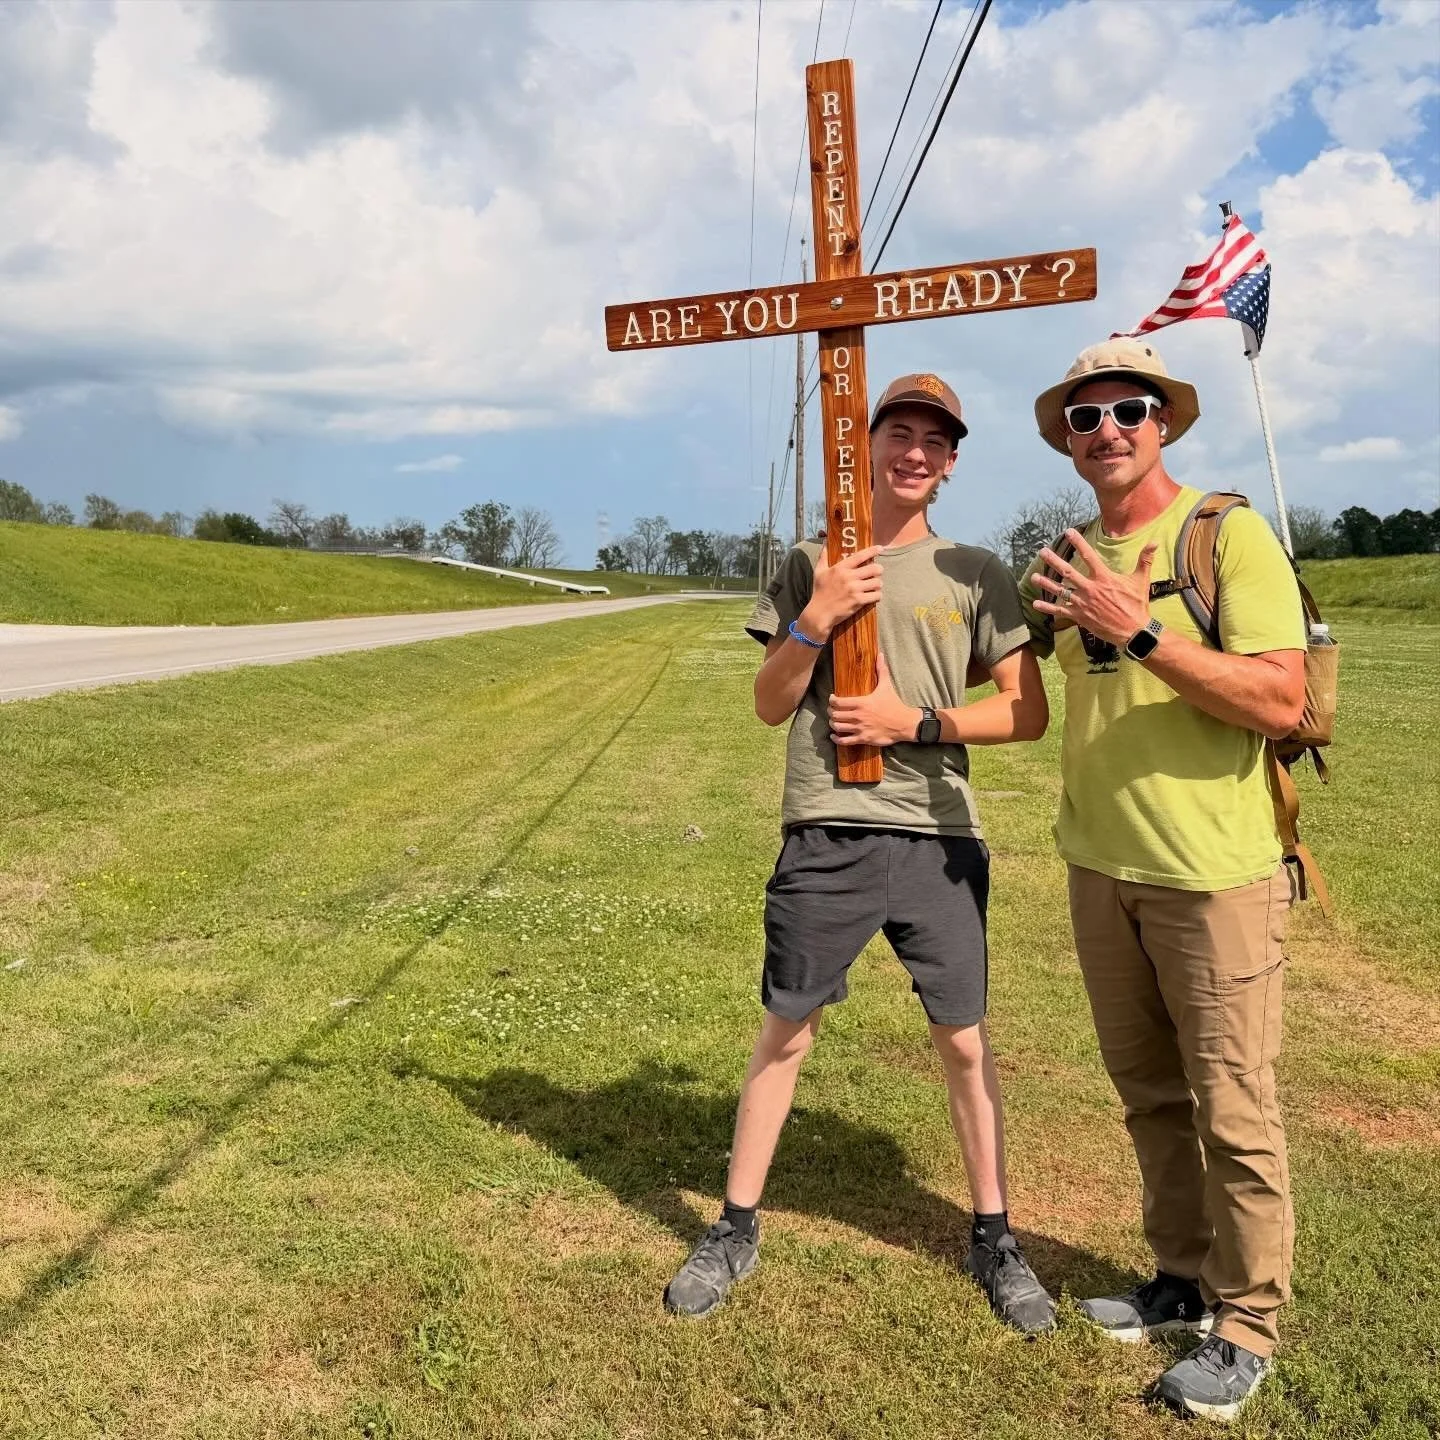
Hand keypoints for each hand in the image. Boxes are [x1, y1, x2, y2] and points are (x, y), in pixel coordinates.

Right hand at [801, 544, 882, 639]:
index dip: (872, 551)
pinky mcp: (858, 601)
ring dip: (878, 584)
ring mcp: (854, 589)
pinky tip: (874, 596)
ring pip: (877, 582)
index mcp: (840, 568)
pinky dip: (877, 596)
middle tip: (877, 572)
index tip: (881, 548)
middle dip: (879, 570)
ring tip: (875, 585)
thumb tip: (825, 541)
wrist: (819, 613)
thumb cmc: (819, 592)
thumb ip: (823, 556)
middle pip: (874, 569)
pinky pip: (876, 595)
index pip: (860, 556)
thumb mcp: (818, 572)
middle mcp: (848, 577)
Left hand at [828, 654, 919, 747]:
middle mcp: (858, 716)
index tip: (832, 699)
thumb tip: (880, 655)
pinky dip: (836, 739)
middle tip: (832, 710)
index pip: (838, 702)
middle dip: (830, 712)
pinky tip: (834, 735)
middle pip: (835, 715)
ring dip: (833, 724)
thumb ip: (881, 671)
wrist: (904, 723)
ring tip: (834, 721)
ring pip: (837, 727)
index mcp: (861, 703)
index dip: (831, 700)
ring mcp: (860, 728)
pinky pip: (844, 741)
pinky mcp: (863, 739)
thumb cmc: (894, 704)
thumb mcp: (887, 686)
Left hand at [1032, 530, 1156, 646]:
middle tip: (1042, 551)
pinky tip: (1035, 604)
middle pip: (1067, 571)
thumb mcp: (1141, 580)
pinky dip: (1047, 608)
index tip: (1068, 532)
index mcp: (1104, 578)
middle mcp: (1090, 589)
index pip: (1088, 556)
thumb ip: (1145, 559)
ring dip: (1045, 583)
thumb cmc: (1137, 605)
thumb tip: (1155, 541)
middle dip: (1053, 560)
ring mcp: (1082, 603)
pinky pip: (1060, 612)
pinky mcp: (1079, 616)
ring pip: (1060, 591)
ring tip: (1033, 576)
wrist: (1133, 631)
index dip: (1078, 543)